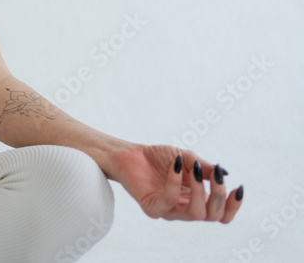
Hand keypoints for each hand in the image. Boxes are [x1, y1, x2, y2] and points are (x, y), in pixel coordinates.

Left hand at [107, 143, 243, 221]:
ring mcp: (169, 210)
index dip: (233, 206)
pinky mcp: (152, 207)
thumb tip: (224, 174)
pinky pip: (169, 200)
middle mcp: (184, 209)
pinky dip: (175, 182)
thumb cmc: (160, 157)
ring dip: (200, 190)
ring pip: (196, 213)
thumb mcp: (187, 158)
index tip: (238, 188)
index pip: (222, 215)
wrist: (131, 153)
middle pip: (213, 216)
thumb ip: (204, 167)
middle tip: (216, 174)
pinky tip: (174, 166)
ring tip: (195, 170)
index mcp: (197, 200)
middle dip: (218, 195)